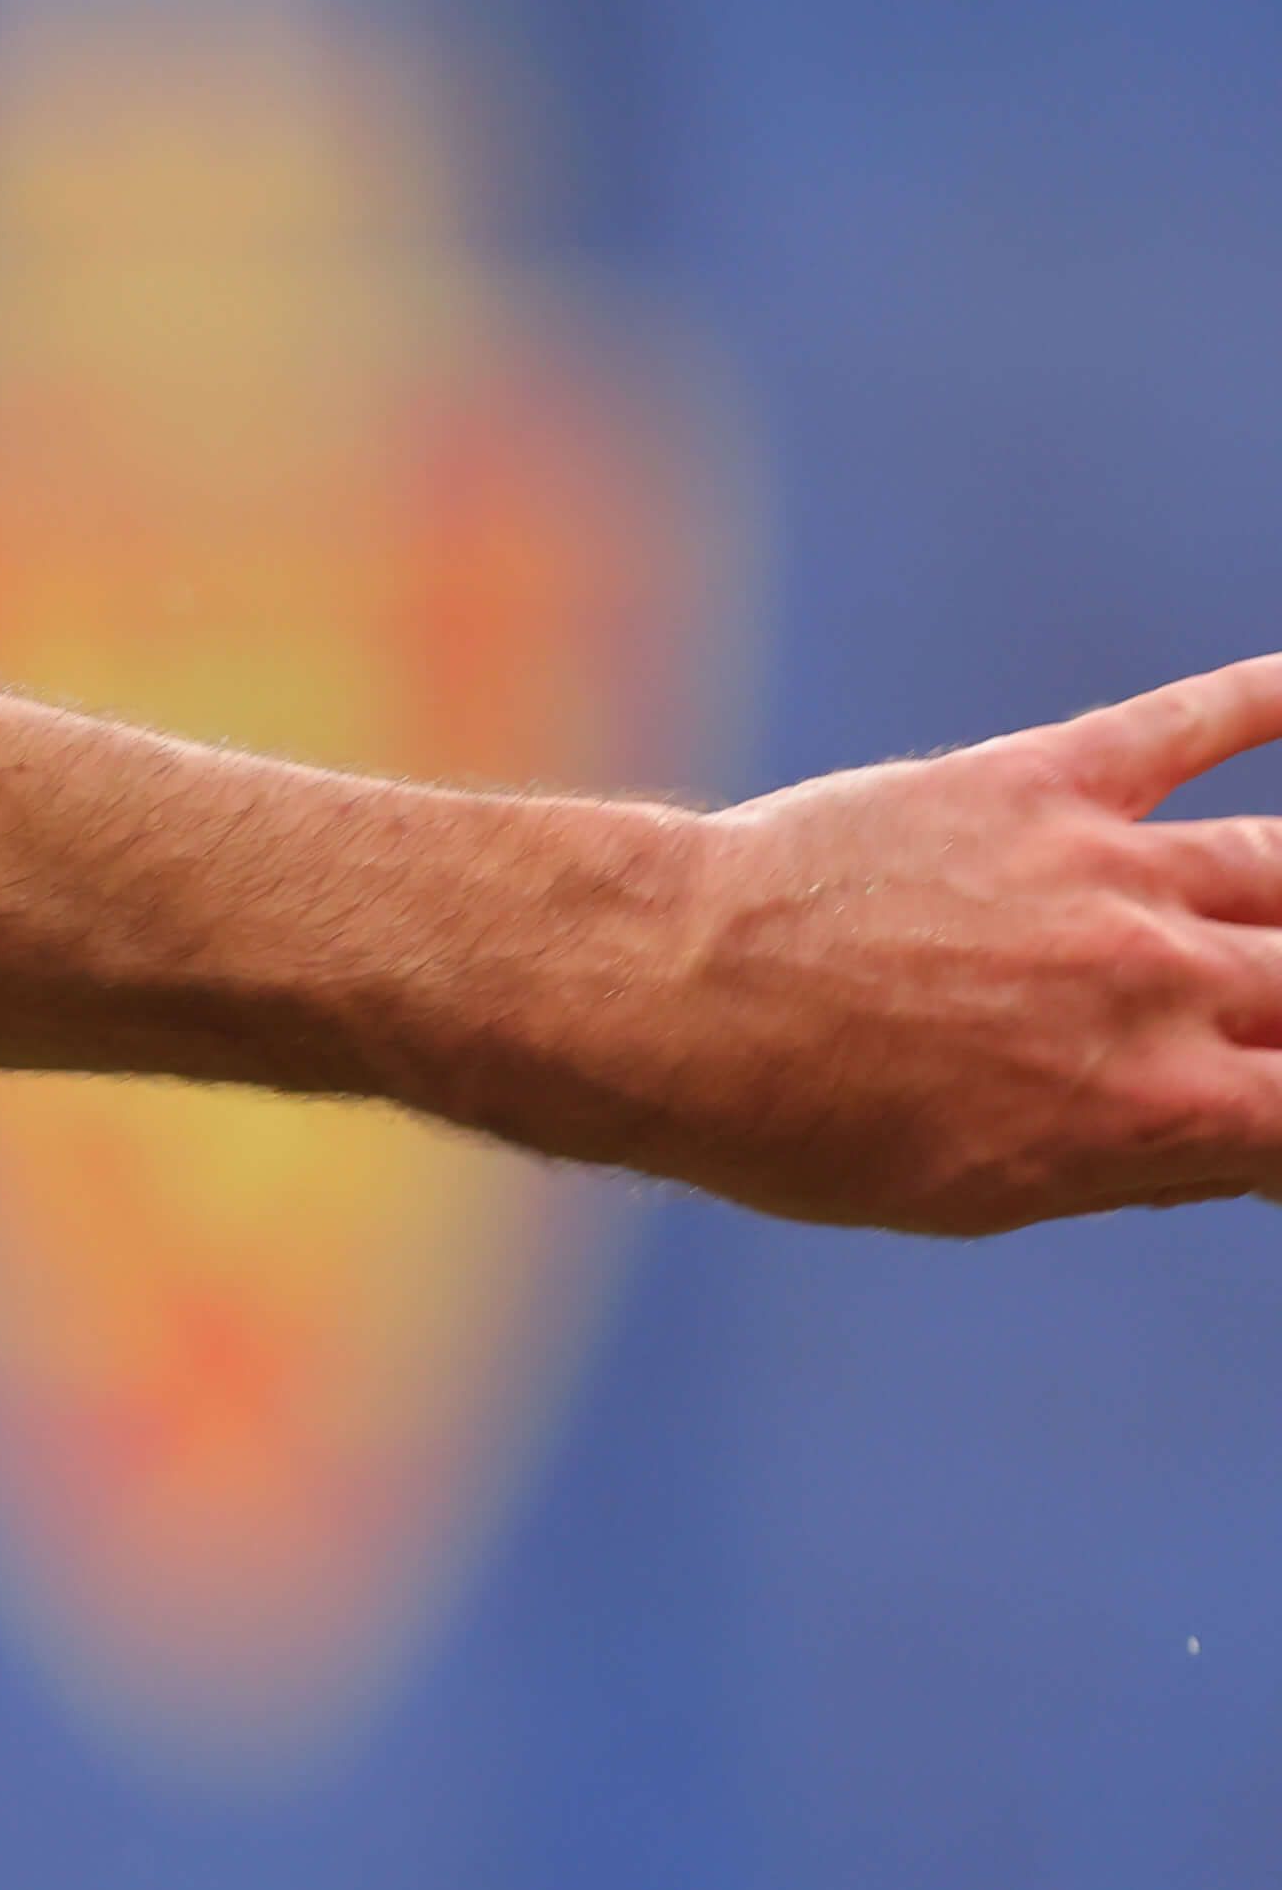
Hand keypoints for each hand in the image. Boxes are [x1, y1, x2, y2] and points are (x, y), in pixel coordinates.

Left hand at [628, 653, 1281, 1233]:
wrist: (669, 997)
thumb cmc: (803, 1122)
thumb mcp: (980, 1191)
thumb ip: (1132, 1157)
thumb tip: (1237, 1145)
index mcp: (1158, 1111)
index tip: (1279, 1111)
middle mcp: (1160, 986)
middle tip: (1270, 1003)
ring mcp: (1106, 873)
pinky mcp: (1043, 781)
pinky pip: (1190, 724)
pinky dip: (1268, 698)